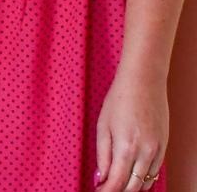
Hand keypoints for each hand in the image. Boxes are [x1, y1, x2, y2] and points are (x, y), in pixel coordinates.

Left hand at [94, 69, 166, 190]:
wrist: (144, 83)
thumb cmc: (120, 100)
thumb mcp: (103, 127)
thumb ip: (102, 155)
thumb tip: (100, 177)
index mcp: (126, 147)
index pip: (117, 182)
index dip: (107, 191)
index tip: (98, 191)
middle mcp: (145, 153)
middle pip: (133, 187)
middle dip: (119, 191)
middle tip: (106, 188)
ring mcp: (158, 151)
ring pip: (146, 182)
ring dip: (132, 186)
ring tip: (117, 181)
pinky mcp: (164, 147)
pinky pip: (155, 171)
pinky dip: (143, 177)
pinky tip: (132, 172)